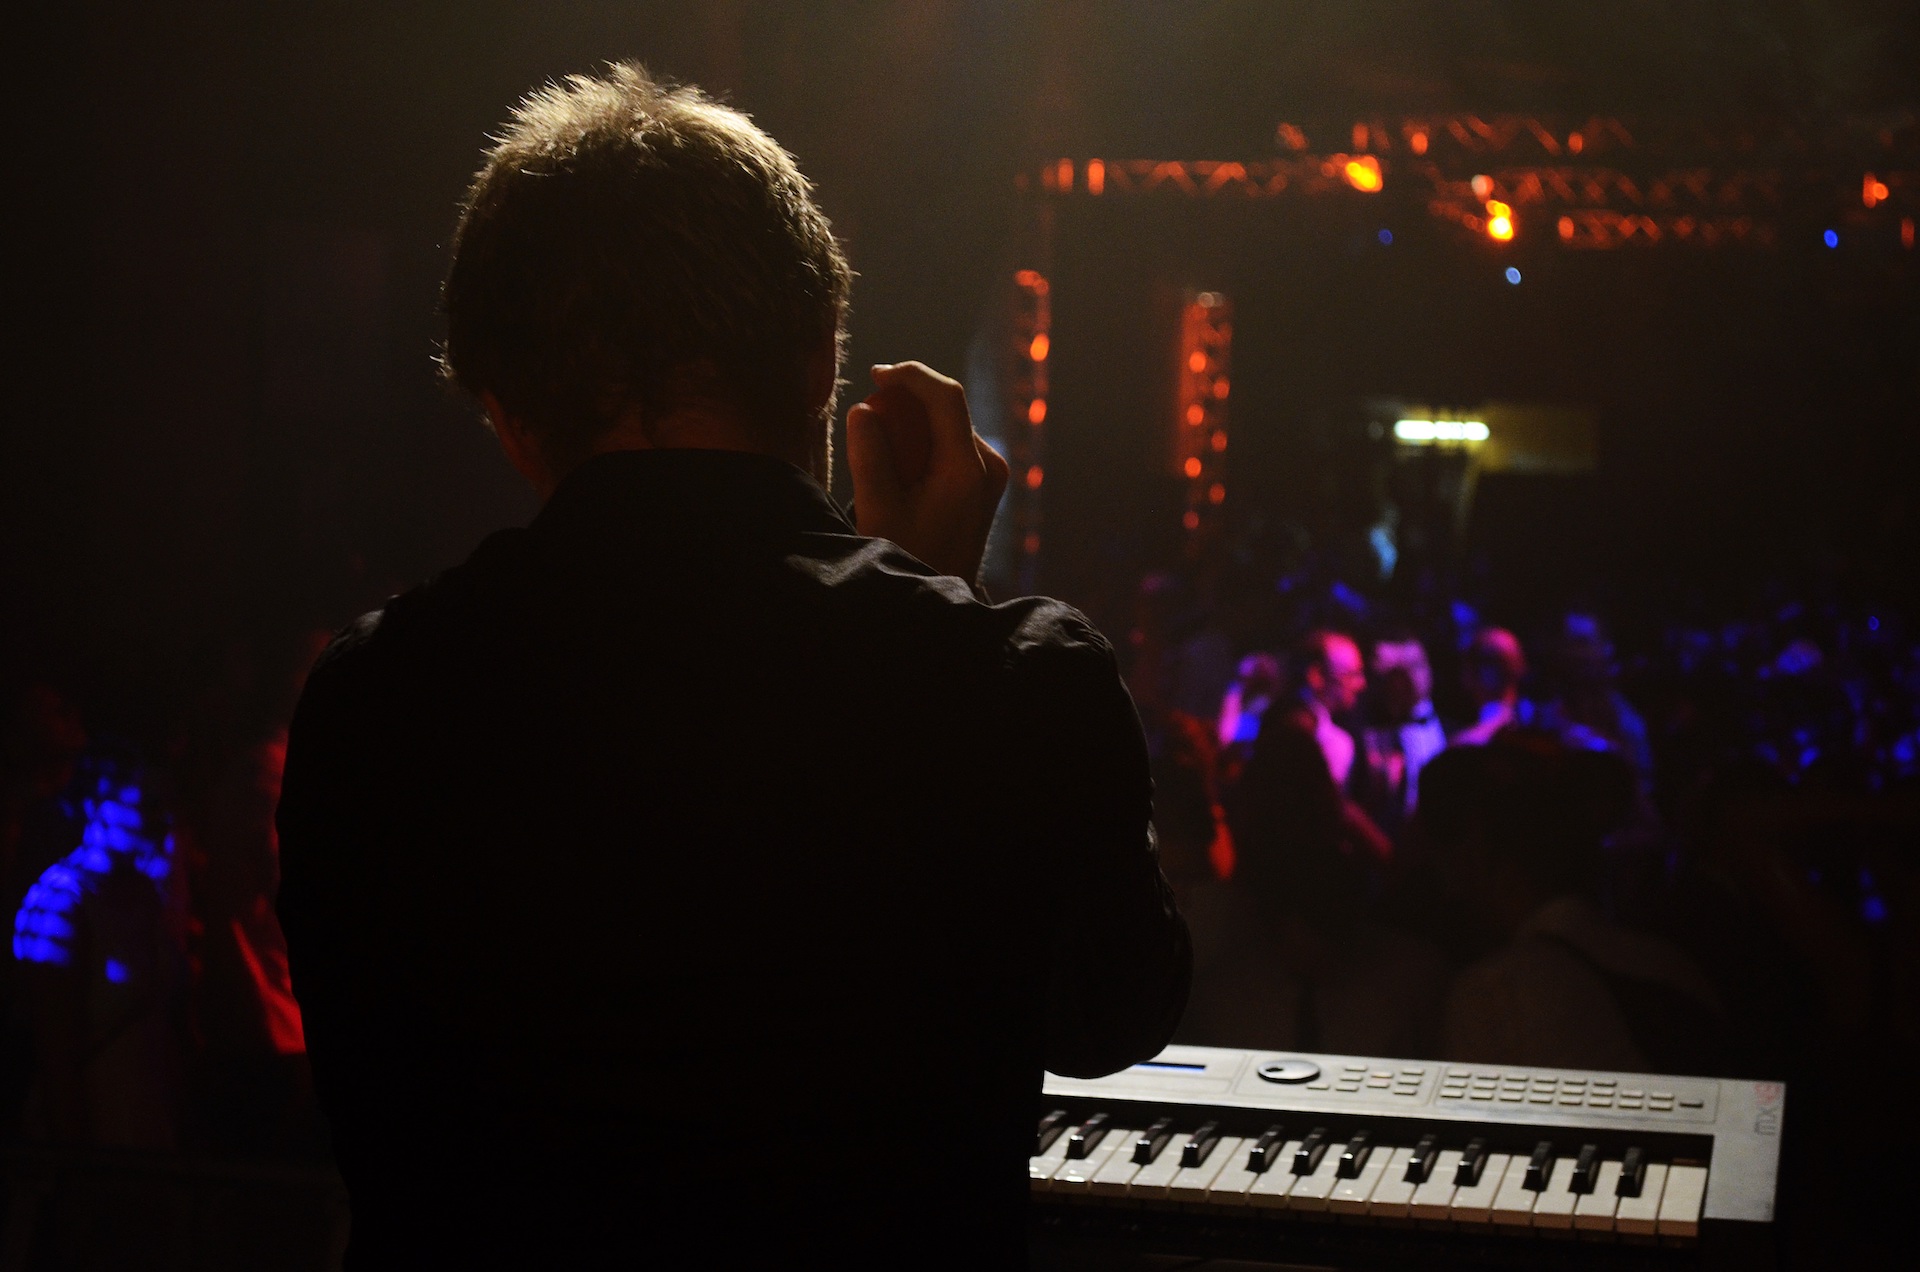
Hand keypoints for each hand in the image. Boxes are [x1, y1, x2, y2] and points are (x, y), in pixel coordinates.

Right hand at [846, 362, 1009, 584]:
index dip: (910, 375)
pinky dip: (922, 443)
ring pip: (947, 425)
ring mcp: (991, 475)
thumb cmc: (908, 559)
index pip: (946, 396)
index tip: (875, 375)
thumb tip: (863, 410)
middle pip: (947, 407)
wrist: (939, 604)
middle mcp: (989, 466)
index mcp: (968, 469)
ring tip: (880, 450)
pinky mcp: (983, 484)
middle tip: (868, 415)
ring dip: (911, 424)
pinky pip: (950, 445)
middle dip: (906, 401)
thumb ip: (869, 455)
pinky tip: (897, 467)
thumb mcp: (878, 510)